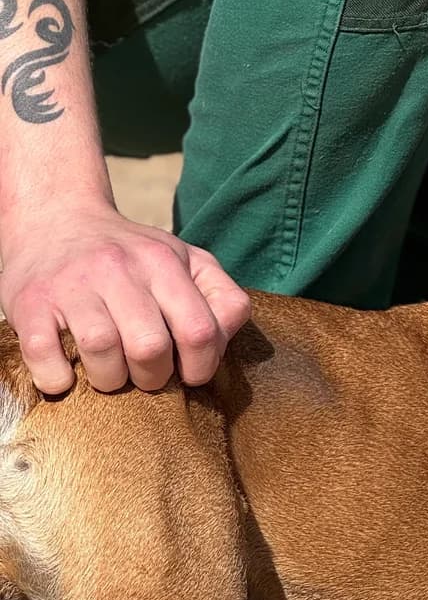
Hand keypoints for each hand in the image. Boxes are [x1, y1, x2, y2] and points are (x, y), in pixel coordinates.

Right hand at [0, 201, 251, 393]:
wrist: (56, 219)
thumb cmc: (130, 255)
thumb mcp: (184, 260)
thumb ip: (220, 296)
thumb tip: (225, 338)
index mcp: (162, 262)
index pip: (201, 331)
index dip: (202, 367)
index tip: (188, 372)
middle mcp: (118, 268)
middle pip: (151, 348)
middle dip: (154, 378)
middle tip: (145, 373)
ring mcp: (72, 284)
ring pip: (103, 353)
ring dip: (110, 380)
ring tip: (109, 373)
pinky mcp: (30, 302)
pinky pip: (46, 357)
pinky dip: (57, 379)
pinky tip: (66, 374)